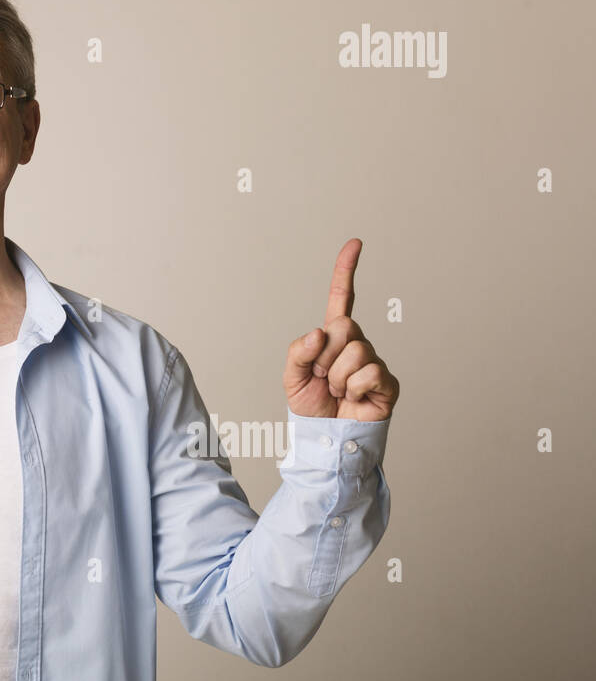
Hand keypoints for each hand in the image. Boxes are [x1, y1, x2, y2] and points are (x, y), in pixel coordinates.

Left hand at [283, 238, 397, 421]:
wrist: (326, 437)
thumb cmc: (311, 405)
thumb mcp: (291, 376)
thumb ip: (298, 350)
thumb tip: (321, 333)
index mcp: (333, 338)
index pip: (341, 299)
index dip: (346, 271)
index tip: (355, 243)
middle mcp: (357, 344)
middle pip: (345, 326)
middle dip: (325, 354)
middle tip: (322, 376)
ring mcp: (374, 362)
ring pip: (355, 351)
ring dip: (337, 376)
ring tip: (336, 390)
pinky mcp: (388, 383)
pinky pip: (369, 372)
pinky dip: (353, 388)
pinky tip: (354, 398)